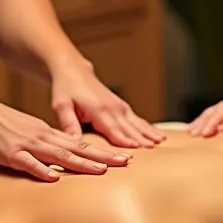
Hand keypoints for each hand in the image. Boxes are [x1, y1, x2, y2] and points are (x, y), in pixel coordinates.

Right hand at [0, 96, 131, 180]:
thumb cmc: (0, 125)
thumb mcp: (28, 133)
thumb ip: (45, 146)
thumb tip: (61, 162)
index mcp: (48, 133)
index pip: (81, 144)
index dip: (103, 151)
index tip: (123, 157)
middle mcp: (43, 137)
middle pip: (78, 149)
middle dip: (103, 156)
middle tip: (125, 161)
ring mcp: (28, 144)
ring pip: (59, 154)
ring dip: (81, 163)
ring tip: (102, 170)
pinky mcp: (11, 153)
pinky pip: (29, 163)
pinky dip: (42, 169)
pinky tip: (55, 177)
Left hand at [50, 59, 164, 148]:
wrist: (73, 71)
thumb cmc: (65, 89)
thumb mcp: (61, 107)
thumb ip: (69, 124)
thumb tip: (73, 142)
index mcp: (98, 109)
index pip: (113, 129)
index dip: (124, 140)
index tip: (135, 149)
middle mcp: (112, 107)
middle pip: (129, 127)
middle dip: (141, 139)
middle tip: (153, 152)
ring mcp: (118, 105)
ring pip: (136, 122)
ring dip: (148, 132)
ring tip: (161, 142)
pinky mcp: (121, 106)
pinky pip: (137, 118)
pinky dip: (148, 127)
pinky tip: (158, 135)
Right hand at [188, 74, 222, 137]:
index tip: (220, 130)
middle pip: (220, 112)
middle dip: (211, 123)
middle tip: (203, 134)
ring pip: (211, 112)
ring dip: (201, 122)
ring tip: (191, 133)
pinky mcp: (219, 108)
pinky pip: (206, 114)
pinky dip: (197, 121)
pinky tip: (188, 131)